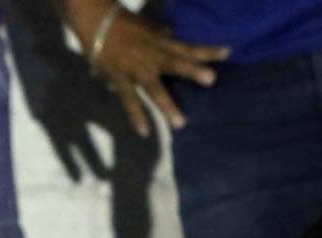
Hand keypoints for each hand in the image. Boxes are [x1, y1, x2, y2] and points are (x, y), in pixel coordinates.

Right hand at [86, 7, 228, 136]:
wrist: (95, 22)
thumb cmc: (121, 23)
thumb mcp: (145, 26)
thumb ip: (159, 33)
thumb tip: (171, 34)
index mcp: (159, 42)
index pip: (186, 47)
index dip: (206, 50)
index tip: (227, 53)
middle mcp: (150, 56)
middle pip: (174, 63)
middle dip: (192, 71)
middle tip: (211, 80)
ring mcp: (135, 69)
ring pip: (153, 88)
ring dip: (166, 105)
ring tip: (180, 123)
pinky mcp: (119, 79)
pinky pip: (129, 100)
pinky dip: (136, 116)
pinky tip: (145, 132)